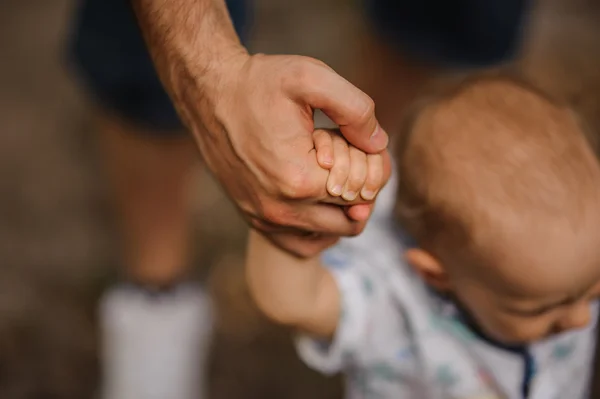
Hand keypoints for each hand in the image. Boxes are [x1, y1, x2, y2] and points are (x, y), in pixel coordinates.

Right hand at [173, 53, 391, 256]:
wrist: (209, 95)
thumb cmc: (259, 83)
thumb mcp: (311, 78)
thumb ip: (356, 110)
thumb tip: (379, 144)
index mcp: (300, 180)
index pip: (363, 193)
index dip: (371, 167)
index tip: (358, 142)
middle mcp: (281, 210)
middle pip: (351, 219)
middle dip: (359, 190)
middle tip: (348, 158)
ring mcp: (265, 219)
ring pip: (328, 234)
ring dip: (340, 209)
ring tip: (331, 173)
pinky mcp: (253, 219)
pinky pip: (301, 243)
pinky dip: (318, 227)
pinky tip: (318, 196)